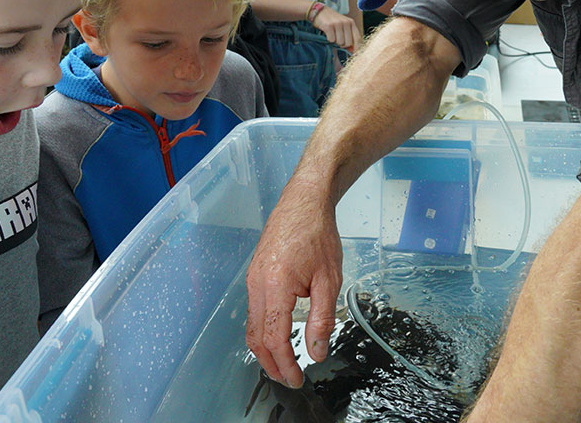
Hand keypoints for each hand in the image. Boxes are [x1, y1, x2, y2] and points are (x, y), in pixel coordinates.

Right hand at [245, 180, 342, 387]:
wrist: (304, 201)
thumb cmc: (317, 233)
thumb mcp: (329, 280)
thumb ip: (322, 319)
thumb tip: (316, 351)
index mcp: (275, 286)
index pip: (275, 338)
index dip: (285, 364)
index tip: (297, 378)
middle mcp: (257, 284)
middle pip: (256, 337)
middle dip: (271, 364)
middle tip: (289, 379)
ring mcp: (252, 279)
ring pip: (252, 326)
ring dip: (265, 350)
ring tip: (284, 363)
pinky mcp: (254, 275)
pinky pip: (254, 311)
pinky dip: (264, 331)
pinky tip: (279, 336)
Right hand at [310, 6, 358, 50]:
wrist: (319, 11)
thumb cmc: (332, 21)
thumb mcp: (343, 25)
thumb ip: (349, 35)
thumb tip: (352, 50)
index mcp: (351, 23)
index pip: (358, 38)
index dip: (356, 48)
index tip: (354, 54)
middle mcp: (346, 22)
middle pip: (348, 43)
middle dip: (342, 45)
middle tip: (337, 39)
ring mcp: (338, 24)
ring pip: (340, 42)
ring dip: (335, 41)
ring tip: (332, 34)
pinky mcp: (329, 26)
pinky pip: (331, 40)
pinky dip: (329, 39)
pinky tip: (327, 33)